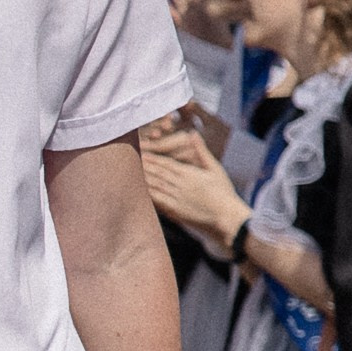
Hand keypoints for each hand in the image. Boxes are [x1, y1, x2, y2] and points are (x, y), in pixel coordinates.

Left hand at [138, 121, 245, 249]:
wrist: (227, 217)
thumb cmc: (223, 192)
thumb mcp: (214, 169)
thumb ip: (201, 151)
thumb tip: (193, 133)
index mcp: (189, 173)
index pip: (165, 162)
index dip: (151, 156)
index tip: (139, 150)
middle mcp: (180, 184)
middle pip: (156, 172)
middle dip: (141, 165)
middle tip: (124, 157)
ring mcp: (177, 197)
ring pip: (155, 185)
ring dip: (140, 178)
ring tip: (126, 171)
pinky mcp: (175, 211)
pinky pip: (158, 201)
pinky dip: (147, 195)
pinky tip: (136, 191)